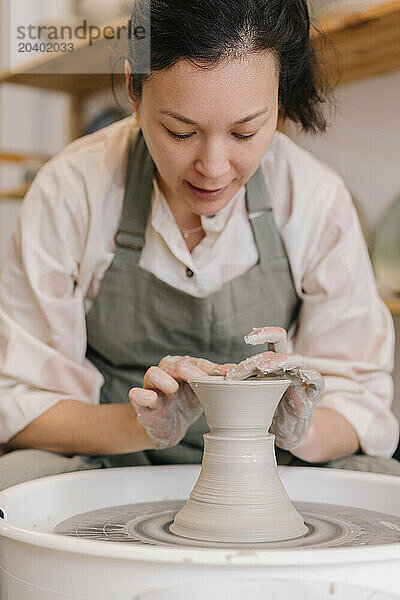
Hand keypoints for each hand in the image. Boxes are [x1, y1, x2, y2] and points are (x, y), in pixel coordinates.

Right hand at [129, 356, 230, 448]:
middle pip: (175, 364)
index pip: (195, 362)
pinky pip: (136, 394)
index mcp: (181, 369)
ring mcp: (152, 388)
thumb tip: (235, 370)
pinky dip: (142, 395)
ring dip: (164, 379)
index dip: (209, 368)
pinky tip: (152, 399)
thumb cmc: (184, 406)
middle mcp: (166, 374)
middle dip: (189, 370)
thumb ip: (214, 381)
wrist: (167, 429)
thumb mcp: (202, 393)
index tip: (224, 374)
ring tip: (174, 388)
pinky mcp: (141, 404)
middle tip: (201, 378)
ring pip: (153, 374)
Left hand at [226, 327, 324, 449]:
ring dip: (280, 362)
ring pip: (297, 361)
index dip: (262, 334)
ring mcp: (302, 380)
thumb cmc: (266, 413)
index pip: (273, 340)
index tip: (246, 338)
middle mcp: (289, 367)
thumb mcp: (249, 396)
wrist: (286, 435)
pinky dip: (312, 376)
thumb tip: (205, 379)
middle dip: (262, 354)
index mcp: (274, 363)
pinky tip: (303, 374)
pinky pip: (318, 381)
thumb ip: (236, 385)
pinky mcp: (312, 397)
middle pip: (282, 347)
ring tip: (265, 368)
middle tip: (246, 367)